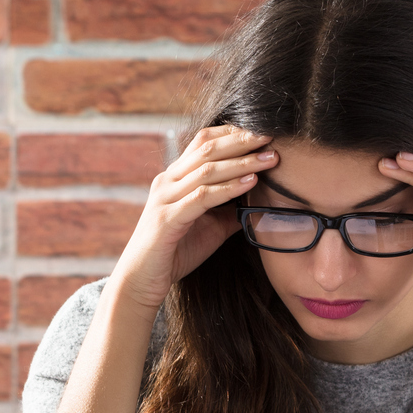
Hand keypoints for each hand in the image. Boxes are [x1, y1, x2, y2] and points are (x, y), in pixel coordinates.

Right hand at [112, 127, 273, 314]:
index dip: (232, 132)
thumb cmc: (175, 253)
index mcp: (175, 178)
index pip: (203, 142)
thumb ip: (228, 209)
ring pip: (207, 170)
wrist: (141, 280)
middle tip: (270, 135)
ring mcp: (165, 198)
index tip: (262, 131)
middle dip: (241, 141)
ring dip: (242, 162)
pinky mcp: (167, 219)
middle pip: (207, 149)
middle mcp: (167, 182)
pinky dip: (228, 188)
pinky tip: (250, 183)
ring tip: (269, 158)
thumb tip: (258, 201)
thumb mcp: (208, 226)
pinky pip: (202, 197)